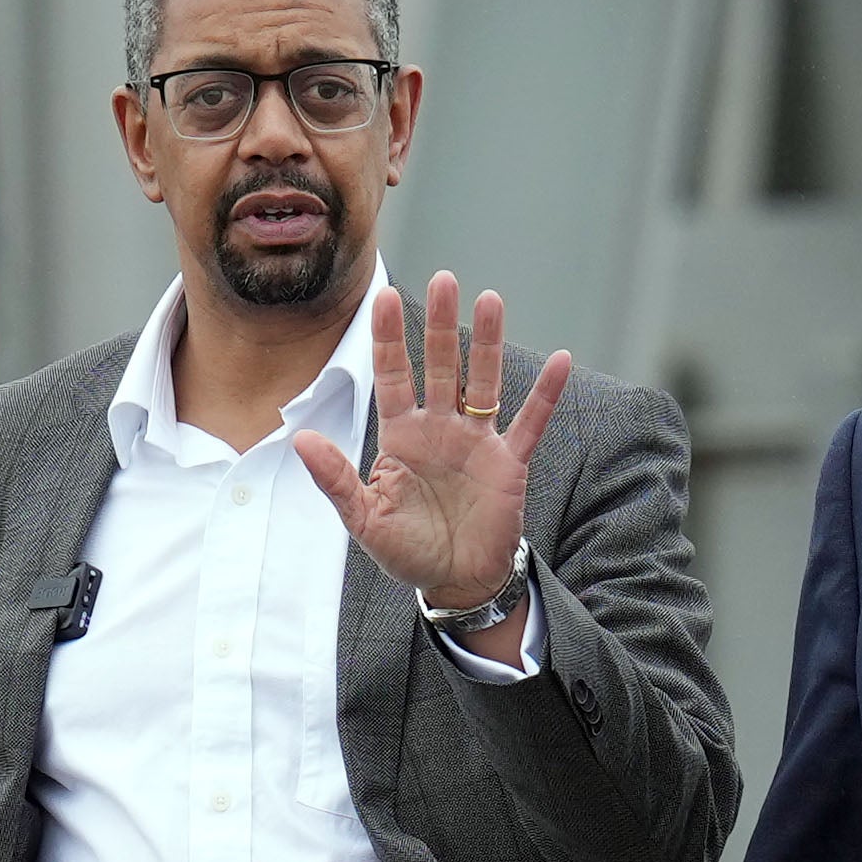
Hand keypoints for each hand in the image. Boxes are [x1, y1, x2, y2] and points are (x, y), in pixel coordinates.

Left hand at [295, 269, 566, 632]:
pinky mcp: (509, 463)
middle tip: (442, 279)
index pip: (393, 376)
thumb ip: (335, 478)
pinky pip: (530, 423)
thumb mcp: (364, 518)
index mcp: (401, 437)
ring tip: (490, 298)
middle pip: (441, 366)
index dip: (390, 339)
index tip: (385, 298)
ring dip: (488, 343)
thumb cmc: (407, 551)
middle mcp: (439, 428)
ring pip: (483, 382)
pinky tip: (560, 360)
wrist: (455, 581)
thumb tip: (301, 438)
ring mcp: (476, 442)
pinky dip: (545, 395)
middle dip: (440, 324)